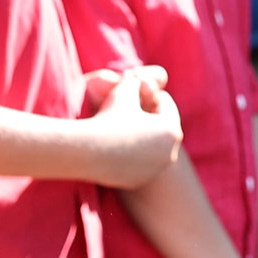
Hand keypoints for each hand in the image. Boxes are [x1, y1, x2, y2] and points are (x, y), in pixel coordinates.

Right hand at [88, 71, 181, 188]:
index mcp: (172, 130)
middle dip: (146, 118)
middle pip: (160, 128)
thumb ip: (136, 81)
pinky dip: (129, 155)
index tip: (129, 93)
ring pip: (150, 147)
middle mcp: (170, 153)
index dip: (147, 94)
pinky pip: (137, 163)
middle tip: (122, 111)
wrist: (85, 150)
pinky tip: (110, 147)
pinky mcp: (138, 181)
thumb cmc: (107, 118)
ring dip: (139, 137)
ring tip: (116, 128)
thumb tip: (139, 75)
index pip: (165, 104)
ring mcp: (154, 169)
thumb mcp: (123, 91)